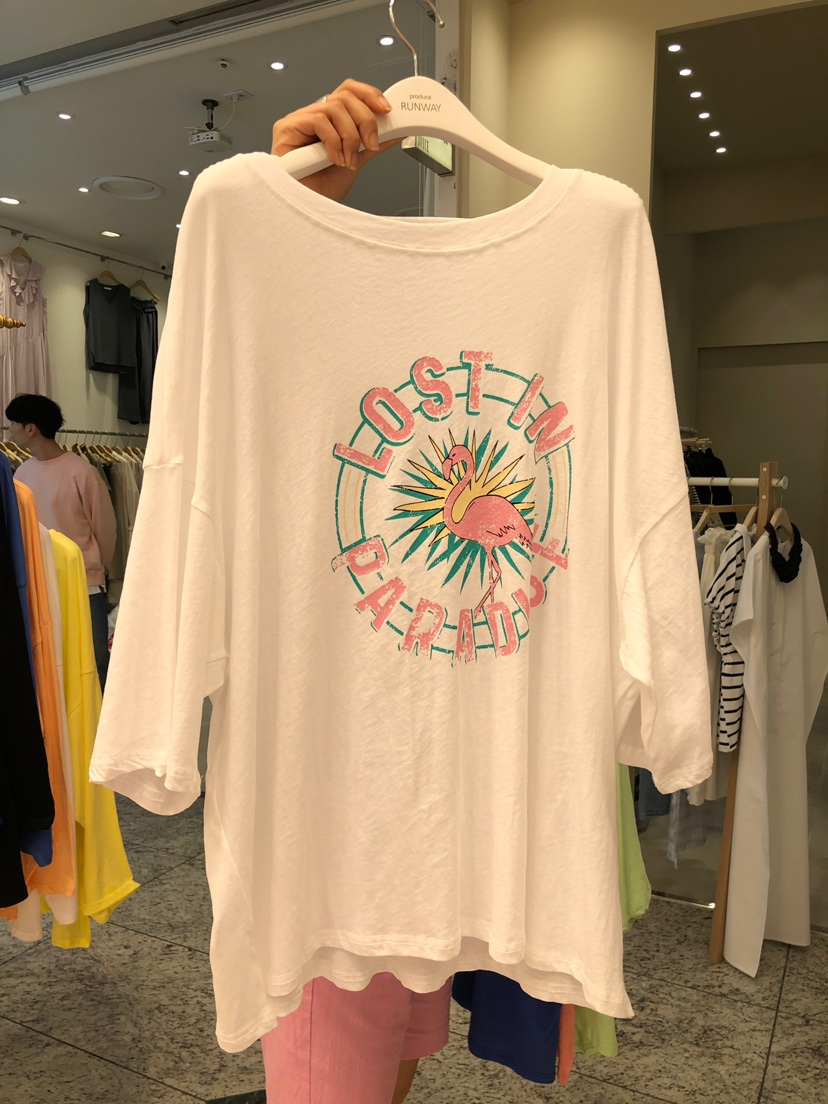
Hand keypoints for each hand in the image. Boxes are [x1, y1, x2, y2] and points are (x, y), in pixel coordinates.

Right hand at [271, 79, 398, 201]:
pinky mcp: (286, 128)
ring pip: (334, 107)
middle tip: (371, 144)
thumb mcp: (356, 160)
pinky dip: (333, 141)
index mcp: (330, 121)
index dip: (369, 95)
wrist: (311, 211)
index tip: (386, 111)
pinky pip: (318, 120)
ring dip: (349, 136)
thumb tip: (395, 131)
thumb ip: (372, 142)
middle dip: (365, 120)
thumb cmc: (324, 189)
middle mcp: (314, 117)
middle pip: (344, 96)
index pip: (348, 92)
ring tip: (348, 159)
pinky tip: (334, 159)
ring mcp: (299, 121)